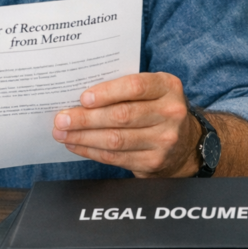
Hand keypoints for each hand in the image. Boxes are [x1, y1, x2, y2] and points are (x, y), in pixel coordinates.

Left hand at [52, 72, 200, 177]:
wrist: (186, 143)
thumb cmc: (157, 108)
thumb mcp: (152, 90)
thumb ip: (124, 88)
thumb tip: (80, 96)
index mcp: (168, 87)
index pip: (135, 87)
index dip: (107, 93)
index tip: (83, 98)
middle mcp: (170, 113)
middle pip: (122, 116)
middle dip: (86, 118)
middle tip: (61, 119)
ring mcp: (164, 140)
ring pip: (116, 140)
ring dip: (83, 137)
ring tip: (62, 133)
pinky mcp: (153, 161)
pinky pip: (115, 157)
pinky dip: (91, 151)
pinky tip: (75, 145)